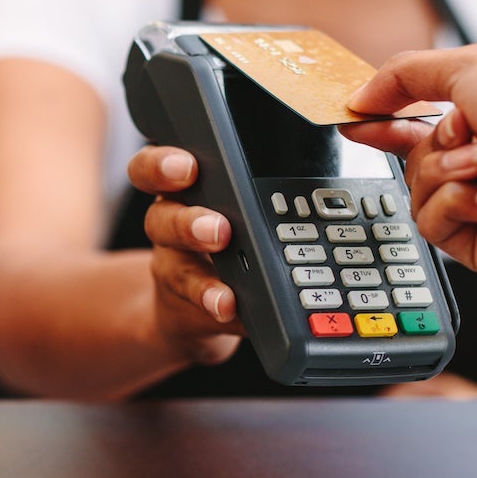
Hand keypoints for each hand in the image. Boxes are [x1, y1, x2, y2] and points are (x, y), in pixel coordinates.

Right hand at [126, 145, 244, 365]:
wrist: (196, 298)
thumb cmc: (227, 239)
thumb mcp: (239, 207)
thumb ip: (262, 197)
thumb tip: (322, 198)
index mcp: (181, 189)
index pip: (154, 167)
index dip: (161, 164)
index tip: (187, 166)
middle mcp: (168, 224)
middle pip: (159, 218)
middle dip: (187, 224)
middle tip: (219, 231)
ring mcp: (172, 267)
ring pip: (174, 268)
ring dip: (202, 283)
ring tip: (226, 294)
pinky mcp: (182, 304)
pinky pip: (197, 307)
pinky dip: (218, 310)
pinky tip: (235, 313)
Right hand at [339, 45, 476, 289]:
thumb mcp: (468, 66)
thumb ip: (403, 74)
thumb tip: (360, 97)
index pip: (418, 129)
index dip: (384, 126)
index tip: (354, 122)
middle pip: (414, 162)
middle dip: (433, 146)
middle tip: (466, 136)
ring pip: (416, 193)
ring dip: (446, 172)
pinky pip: (432, 225)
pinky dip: (458, 204)